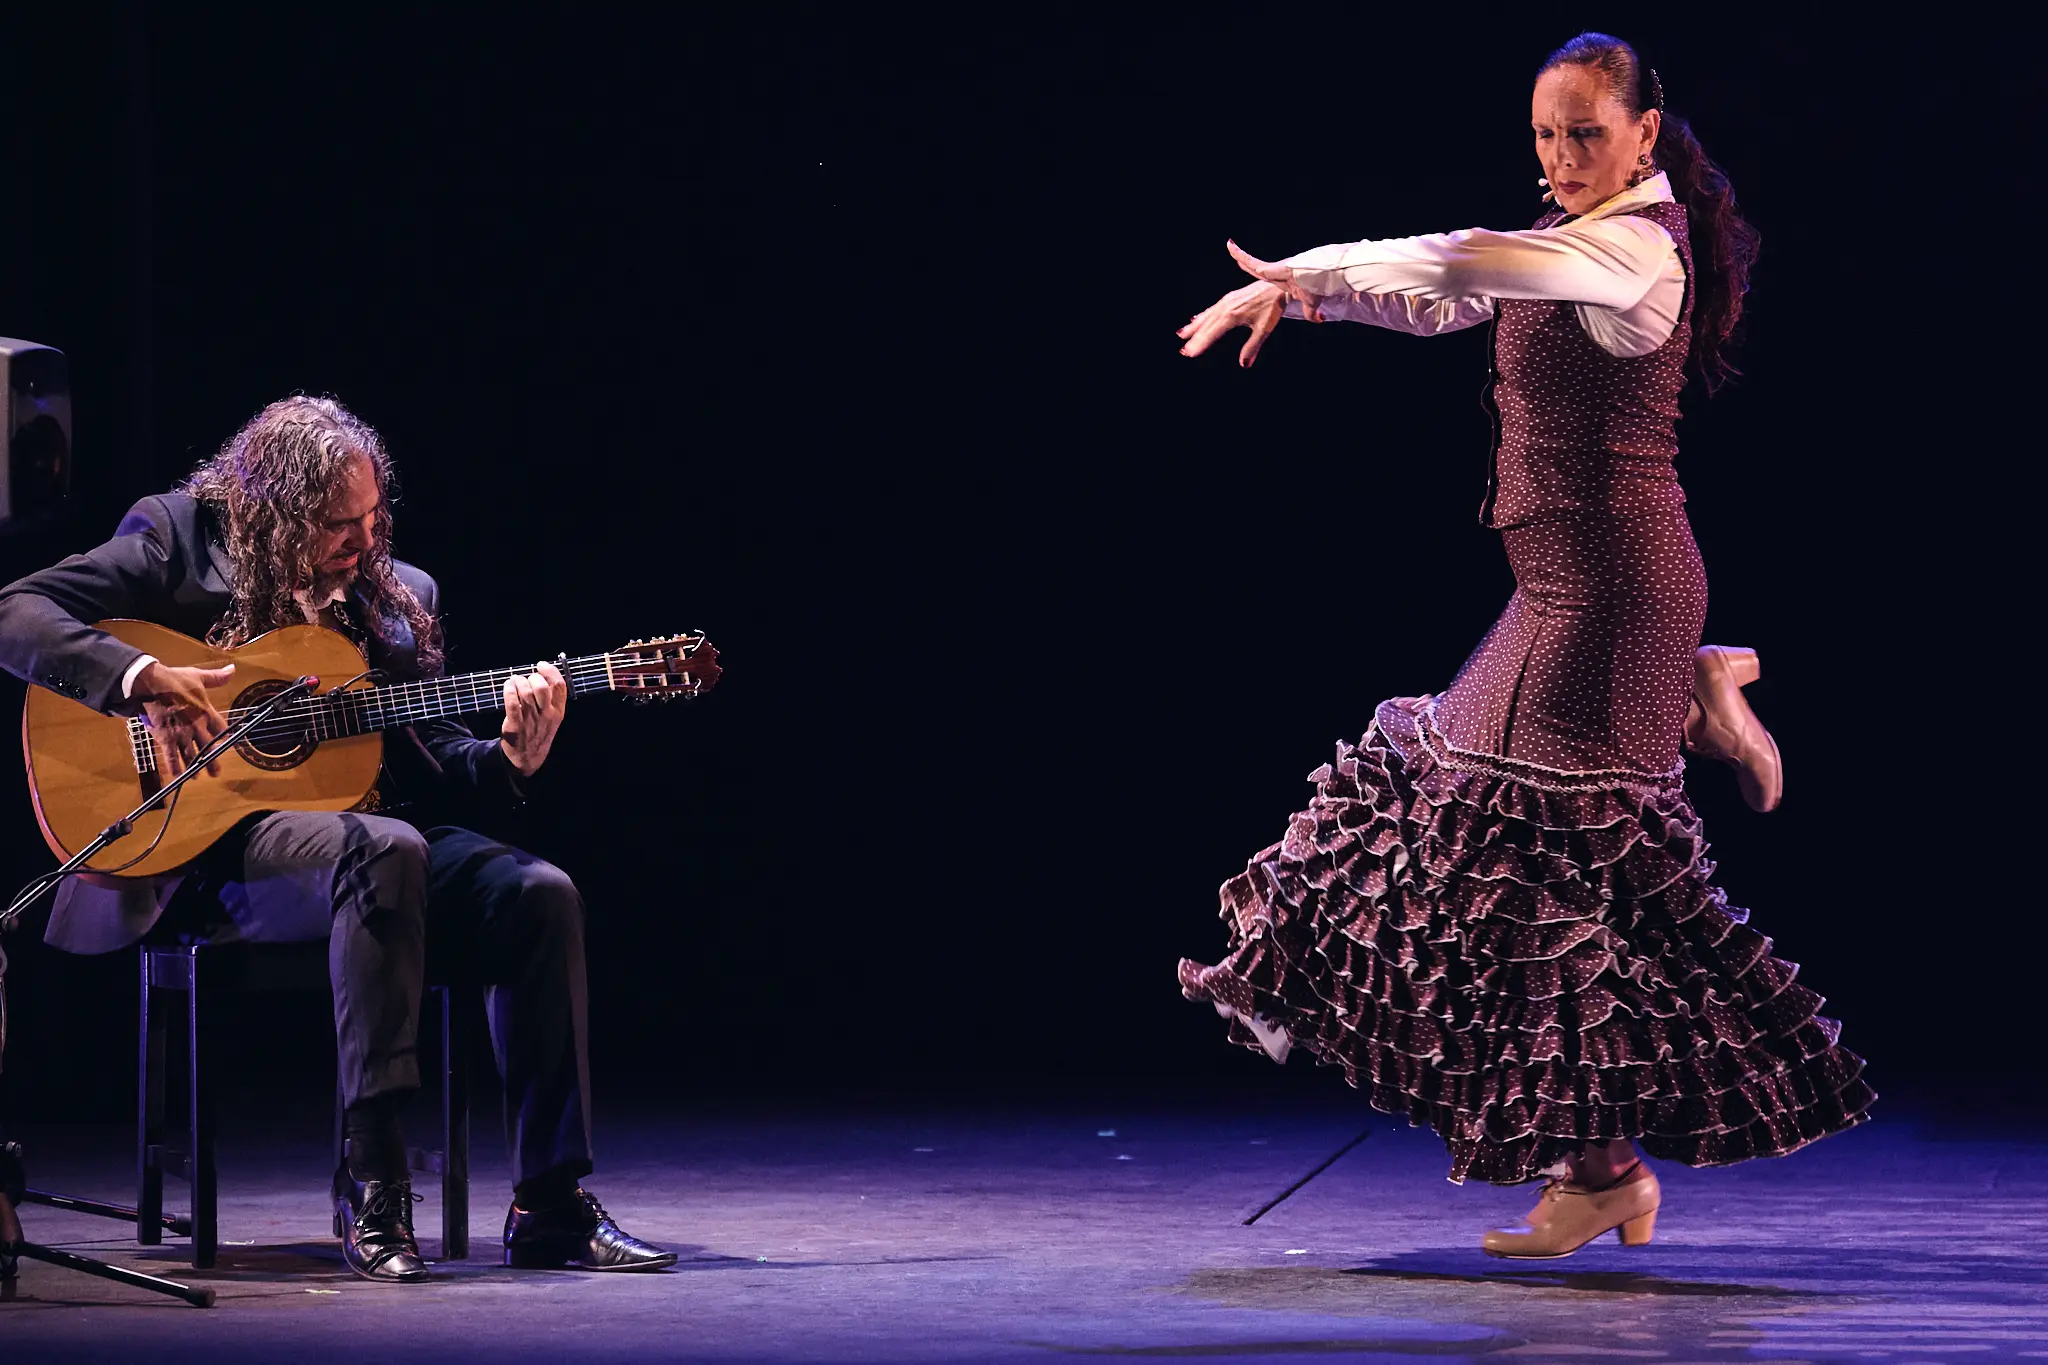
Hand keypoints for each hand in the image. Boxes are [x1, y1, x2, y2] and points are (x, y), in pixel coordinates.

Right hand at [135, 660, 234, 779]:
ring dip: (195, 767)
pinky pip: (171, 756)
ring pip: (191, 755)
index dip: (223, 737)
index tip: (225, 743)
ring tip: (197, 776)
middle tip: (216, 773)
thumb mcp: (198, 677)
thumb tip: (233, 670)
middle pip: (209, 748)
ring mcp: (181, 734)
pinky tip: (178, 776)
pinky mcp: (165, 738)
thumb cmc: (175, 679)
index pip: (221, 729)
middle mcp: (197, 726)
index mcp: (206, 712)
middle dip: (212, 762)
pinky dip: (175, 767)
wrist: (150, 684)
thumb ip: (217, 678)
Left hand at [499, 661, 567, 777]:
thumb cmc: (539, 731)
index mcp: (558, 712)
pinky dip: (509, 691)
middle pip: (541, 688)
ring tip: (514, 681)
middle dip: (532, 677)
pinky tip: (508, 686)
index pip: (559, 686)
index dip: (550, 671)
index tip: (540, 665)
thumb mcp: (553, 718)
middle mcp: (546, 715)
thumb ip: (552, 698)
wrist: (527, 758)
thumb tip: (543, 674)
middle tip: (526, 678)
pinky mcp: (515, 725)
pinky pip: (512, 704)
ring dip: (517, 682)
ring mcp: (531, 720)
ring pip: (525, 693)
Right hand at [1177, 240, 1325, 367]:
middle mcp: (1226, 307)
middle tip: (1183, 350)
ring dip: (1194, 326)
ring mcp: (1226, 301)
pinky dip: (1202, 315)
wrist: (1277, 285)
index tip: (1190, 353)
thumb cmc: (1272, 306)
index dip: (1200, 344)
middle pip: (1206, 326)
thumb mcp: (1264, 329)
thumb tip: (1244, 365)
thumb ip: (1252, 347)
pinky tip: (1196, 318)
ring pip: (1206, 316)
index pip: (1212, 333)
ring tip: (1182, 334)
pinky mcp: (1229, 298)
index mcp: (1233, 316)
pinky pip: (1212, 309)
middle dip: (1194, 338)